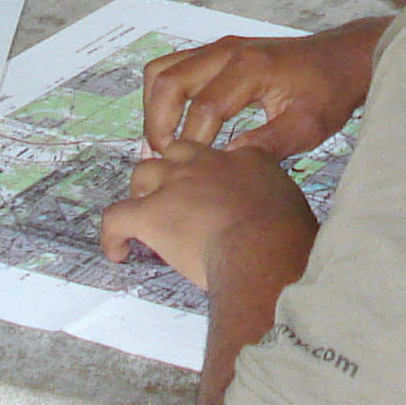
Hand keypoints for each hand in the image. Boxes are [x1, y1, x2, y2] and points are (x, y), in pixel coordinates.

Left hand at [100, 136, 316, 293]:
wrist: (263, 247)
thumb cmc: (287, 236)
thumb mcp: (293, 205)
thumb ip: (279, 202)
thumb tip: (282, 220)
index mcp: (244, 159)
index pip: (219, 156)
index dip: (212, 174)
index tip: (213, 194)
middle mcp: (205, 163)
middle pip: (175, 152)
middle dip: (171, 171)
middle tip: (173, 199)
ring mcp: (174, 184)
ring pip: (142, 174)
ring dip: (141, 195)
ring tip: (143, 219)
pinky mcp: (150, 213)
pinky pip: (116, 217)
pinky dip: (112, 235)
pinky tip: (117, 252)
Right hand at [143, 18, 384, 157]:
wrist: (344, 58)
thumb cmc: (330, 92)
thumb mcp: (307, 127)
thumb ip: (266, 145)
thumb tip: (224, 164)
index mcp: (251, 68)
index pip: (205, 108)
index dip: (193, 144)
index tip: (192, 172)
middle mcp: (228, 50)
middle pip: (169, 82)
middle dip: (158, 125)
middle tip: (163, 161)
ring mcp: (221, 47)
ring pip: (163, 70)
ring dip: (155, 107)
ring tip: (163, 145)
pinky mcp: (219, 51)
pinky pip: (175, 66)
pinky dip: (164, 95)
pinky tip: (176, 125)